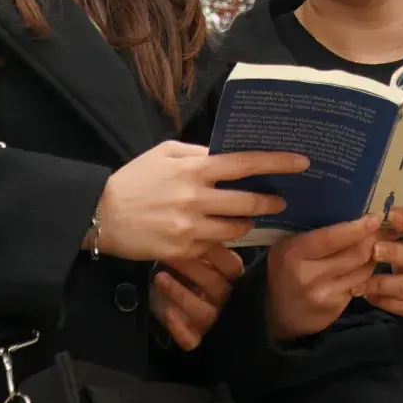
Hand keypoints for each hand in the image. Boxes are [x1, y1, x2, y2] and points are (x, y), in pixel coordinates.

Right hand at [96, 141, 306, 261]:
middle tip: (283, 200)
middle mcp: (195, 198)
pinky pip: (215, 245)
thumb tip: (228, 153)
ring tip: (251, 217)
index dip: (277, 163)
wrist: (101, 215)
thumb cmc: (135, 179)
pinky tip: (222, 232)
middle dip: (271, 202)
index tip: (301, 162)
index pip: (245, 163)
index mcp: (193, 169)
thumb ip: (198, 153)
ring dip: (249, 223)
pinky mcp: (183, 250)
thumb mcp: (165, 153)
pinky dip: (223, 238)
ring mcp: (190, 228)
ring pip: (236, 229)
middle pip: (248, 202)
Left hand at [151, 244, 244, 350]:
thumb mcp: (191, 253)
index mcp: (228, 277)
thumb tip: (205, 222)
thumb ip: (201, 243)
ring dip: (181, 295)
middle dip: (193, 269)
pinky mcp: (194, 336)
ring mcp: (209, 318)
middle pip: (216, 286)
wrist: (158, 291)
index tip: (197, 239)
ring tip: (160, 278)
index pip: (233, 268)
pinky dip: (180, 327)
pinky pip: (191, 339)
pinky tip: (167, 312)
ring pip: (204, 312)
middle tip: (172, 256)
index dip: (217, 255)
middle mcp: (223, 298)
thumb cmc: (179, 268)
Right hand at [264, 215, 381, 341]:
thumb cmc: (286, 270)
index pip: (331, 238)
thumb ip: (315, 234)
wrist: (279, 313)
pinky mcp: (336, 307)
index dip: (357, 228)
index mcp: (294, 253)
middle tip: (382, 228)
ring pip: (363, 269)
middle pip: (355, 253)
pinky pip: (360, 283)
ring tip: (377, 244)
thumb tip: (353, 216)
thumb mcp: (290, 247)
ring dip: (374, 255)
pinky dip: (366, 271)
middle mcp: (308, 275)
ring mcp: (324, 293)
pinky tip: (365, 264)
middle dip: (373, 239)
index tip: (376, 217)